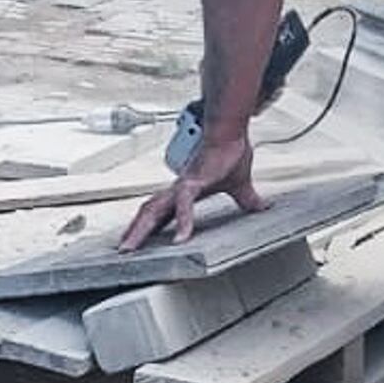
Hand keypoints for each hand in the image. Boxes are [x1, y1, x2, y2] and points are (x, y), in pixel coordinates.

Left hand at [118, 137, 266, 250]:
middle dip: (134, 232)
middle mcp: (178, 189)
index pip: (161, 212)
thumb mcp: (240, 185)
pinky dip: (183, 222)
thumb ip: (247, 199)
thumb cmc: (230, 152)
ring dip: (141, 229)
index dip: (149, 227)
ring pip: (154, 210)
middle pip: (149, 213)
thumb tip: (261, 207)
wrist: (231, 131)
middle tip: (121, 251)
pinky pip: (184, 205)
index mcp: (185, 191)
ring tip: (131, 248)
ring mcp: (183, 185)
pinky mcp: (194, 182)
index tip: (139, 243)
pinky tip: (181, 239)